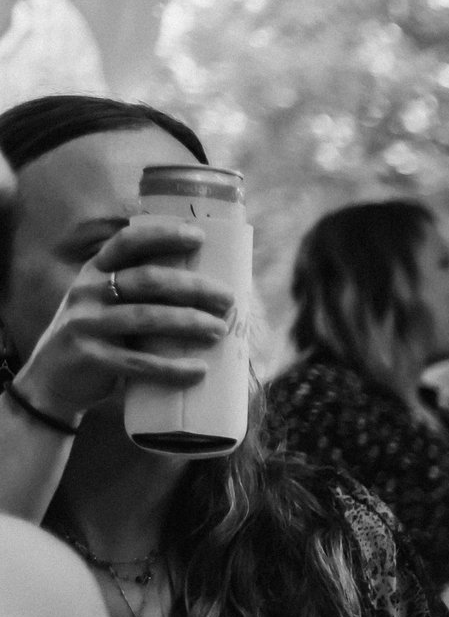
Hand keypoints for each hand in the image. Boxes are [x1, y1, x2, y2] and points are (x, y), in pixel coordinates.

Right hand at [12, 218, 237, 419]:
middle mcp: (87, 291)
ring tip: (220, 331)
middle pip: (148, 280)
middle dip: (193, 287)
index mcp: (95, 272)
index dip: (162, 235)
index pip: (127, 242)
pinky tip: (199, 370)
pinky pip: (138, 362)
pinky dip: (172, 368)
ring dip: (189, 323)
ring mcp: (85, 323)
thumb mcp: (107, 306)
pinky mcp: (90, 357)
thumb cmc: (98, 338)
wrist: (52, 380)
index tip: (199, 236)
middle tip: (228, 299)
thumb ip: (139, 294)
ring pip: (146, 318)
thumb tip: (207, 291)